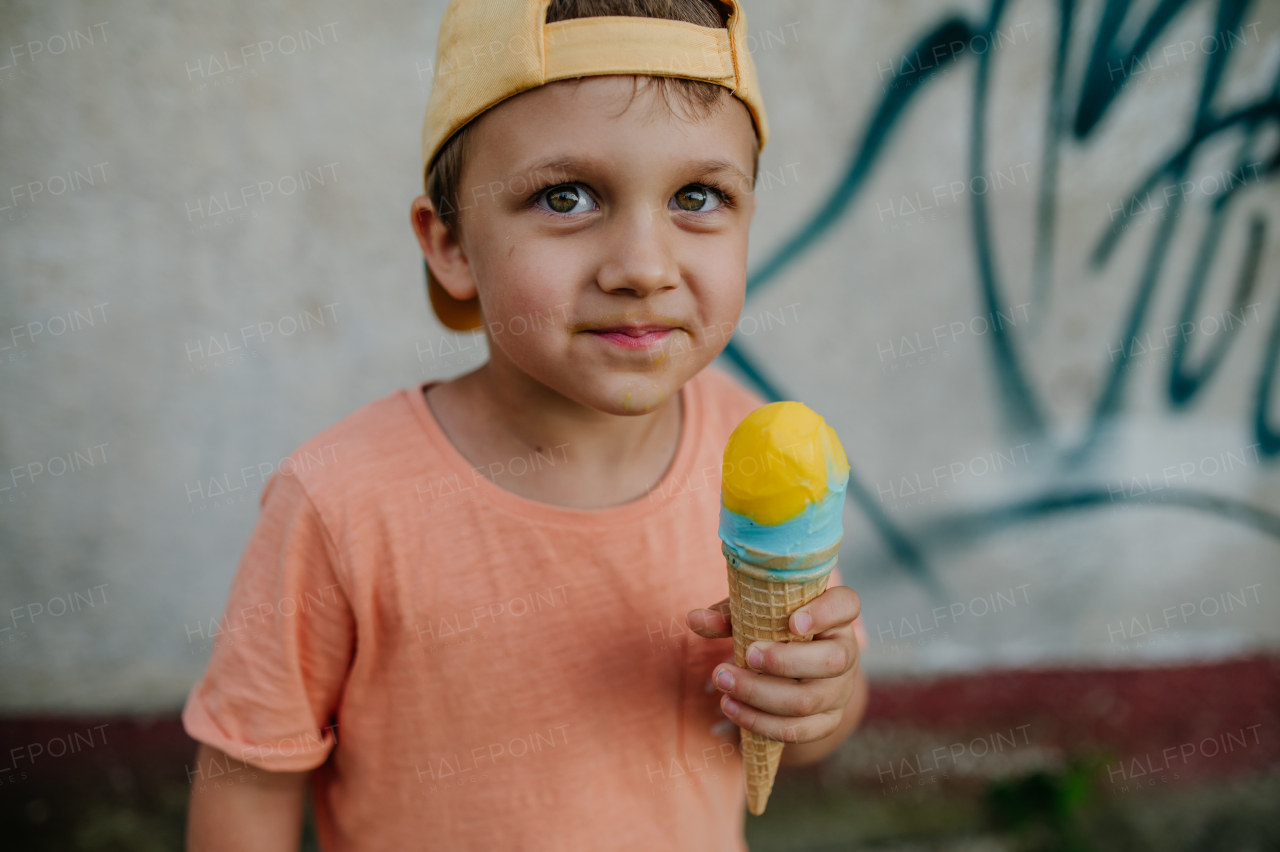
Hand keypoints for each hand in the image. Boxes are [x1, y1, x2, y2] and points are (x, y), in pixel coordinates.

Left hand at [686, 586, 861, 744]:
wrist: (797, 672)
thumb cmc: (776, 632)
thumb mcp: (757, 616)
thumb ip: (730, 615)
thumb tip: (695, 619)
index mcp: (836, 616)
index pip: (846, 605)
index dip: (824, 613)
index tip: (792, 621)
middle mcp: (846, 652)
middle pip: (832, 660)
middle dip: (784, 661)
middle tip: (746, 655)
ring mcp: (840, 691)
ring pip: (808, 700)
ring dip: (760, 694)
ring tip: (723, 682)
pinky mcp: (826, 722)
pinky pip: (798, 731)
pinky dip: (760, 722)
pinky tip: (732, 709)